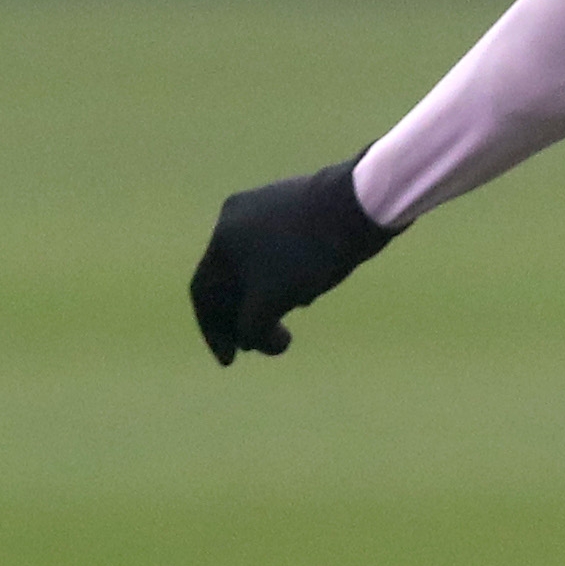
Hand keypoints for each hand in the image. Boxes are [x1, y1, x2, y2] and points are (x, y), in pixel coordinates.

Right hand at [190, 160, 394, 362]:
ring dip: (266, 300)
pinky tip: (308, 291)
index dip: (213, 331)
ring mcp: (266, 208)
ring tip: (289, 319)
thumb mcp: (272, 300)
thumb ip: (250, 326)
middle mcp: (237, 217)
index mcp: (223, 236)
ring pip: (256, 268)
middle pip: (229, 280)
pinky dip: (284, 279)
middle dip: (244, 317)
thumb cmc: (311, 253)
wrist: (361, 204)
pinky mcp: (295, 207)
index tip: (231, 361)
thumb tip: (247, 340)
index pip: (203, 292)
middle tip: (263, 343)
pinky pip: (278, 252)